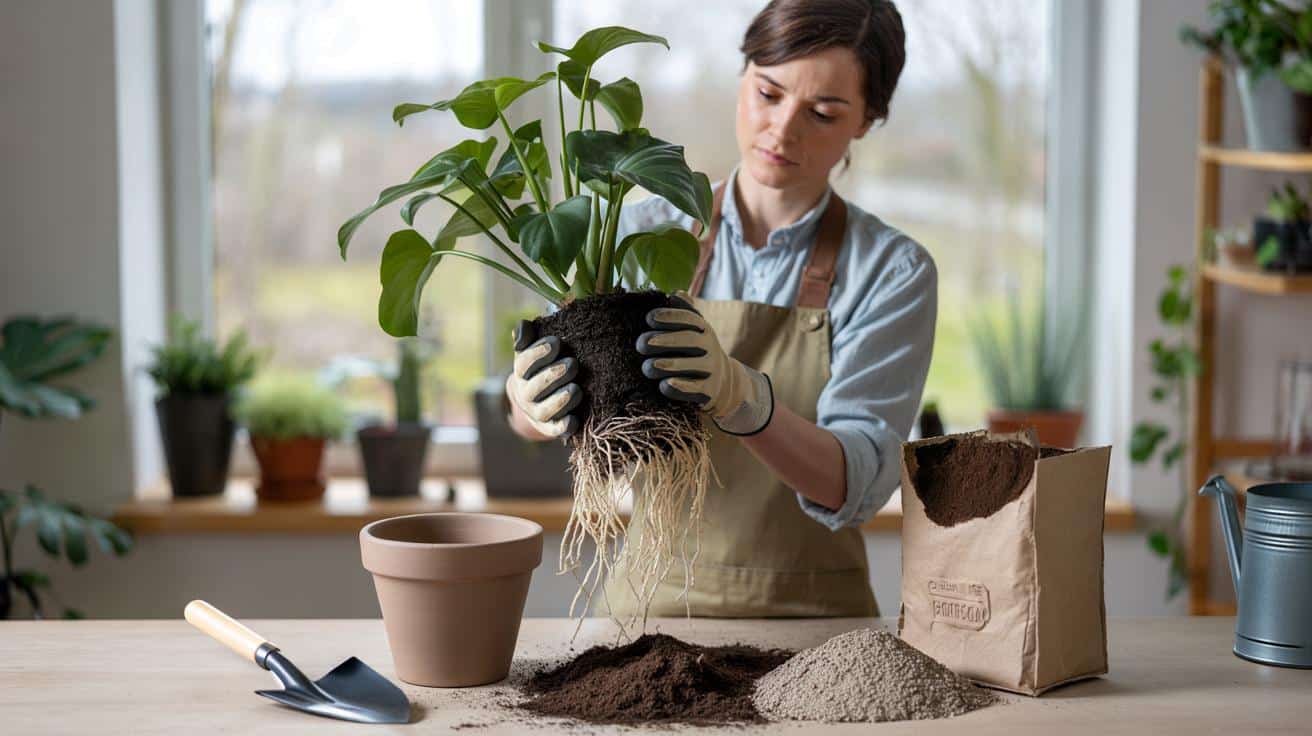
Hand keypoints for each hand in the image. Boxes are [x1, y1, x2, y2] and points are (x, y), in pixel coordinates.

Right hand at [505, 320, 582, 439]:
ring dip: (560, 401)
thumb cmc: (541, 366)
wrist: (537, 398)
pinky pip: (555, 430)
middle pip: (536, 387)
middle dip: (554, 375)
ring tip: (576, 389)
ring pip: (545, 410)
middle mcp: (526, 394)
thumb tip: (524, 326)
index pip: (524, 363)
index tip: (556, 343)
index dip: (538, 353)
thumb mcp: (532, 347)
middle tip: (573, 364)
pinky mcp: (550, 427)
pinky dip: (563, 427)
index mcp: (521, 372)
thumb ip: (526, 334)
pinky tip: (574, 420)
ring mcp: (537, 413)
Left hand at [636, 293, 774, 434]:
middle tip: (641, 344)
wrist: (723, 383)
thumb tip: (675, 294)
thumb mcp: (693, 331)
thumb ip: (683, 312)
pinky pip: (696, 389)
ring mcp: (711, 370)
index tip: (649, 318)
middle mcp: (710, 347)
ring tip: (649, 366)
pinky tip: (665, 385)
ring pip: (691, 366)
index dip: (670, 316)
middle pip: (689, 340)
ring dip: (669, 365)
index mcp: (702, 328)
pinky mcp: (710, 391)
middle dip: (664, 341)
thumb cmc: (696, 352)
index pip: (688, 318)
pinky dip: (681, 387)